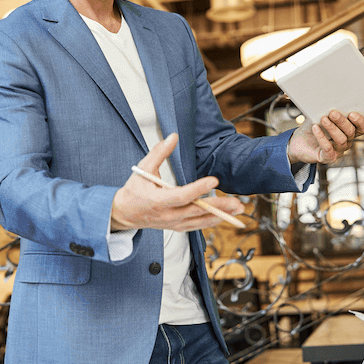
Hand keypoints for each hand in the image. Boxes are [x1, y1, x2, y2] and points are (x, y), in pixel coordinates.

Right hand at [111, 133, 244, 231]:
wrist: (125, 214)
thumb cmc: (135, 189)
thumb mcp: (143, 168)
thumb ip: (159, 152)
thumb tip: (173, 136)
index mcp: (158, 200)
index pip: (182, 196)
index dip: (198, 189)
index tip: (214, 180)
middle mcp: (167, 215)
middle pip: (197, 211)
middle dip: (219, 207)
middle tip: (237, 202)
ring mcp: (174, 223)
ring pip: (201, 221)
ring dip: (221, 215)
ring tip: (239, 208)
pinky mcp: (178, 227)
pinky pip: (198, 226)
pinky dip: (213, 221)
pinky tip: (226, 215)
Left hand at [287, 110, 363, 164]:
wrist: (297, 142)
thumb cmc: (312, 127)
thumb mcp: (319, 116)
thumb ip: (327, 110)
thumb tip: (328, 101)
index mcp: (349, 130)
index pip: (362, 128)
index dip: (360, 121)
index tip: (352, 113)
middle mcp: (346, 141)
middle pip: (351, 132)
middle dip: (342, 121)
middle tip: (332, 113)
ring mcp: (338, 151)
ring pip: (341, 140)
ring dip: (332, 128)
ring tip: (323, 119)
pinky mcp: (328, 158)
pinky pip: (328, 148)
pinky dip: (322, 137)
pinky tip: (315, 128)